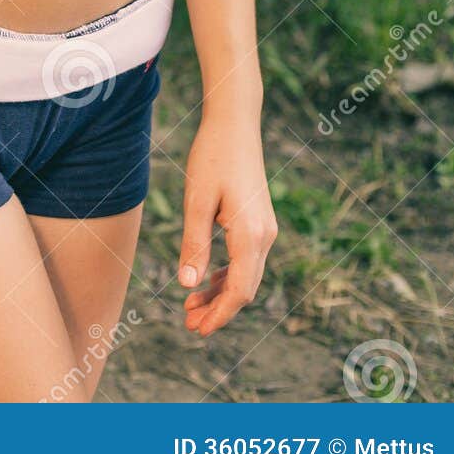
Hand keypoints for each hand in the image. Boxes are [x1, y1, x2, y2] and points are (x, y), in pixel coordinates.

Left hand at [177, 109, 277, 336]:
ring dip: (222, 293)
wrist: (235, 123)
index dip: (219, 315)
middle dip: (219, 310)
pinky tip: (207, 279)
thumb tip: (188, 286)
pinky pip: (247, 259)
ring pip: (246, 275)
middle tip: (188, 324)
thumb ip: (194, 244)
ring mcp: (265, 228)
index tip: (197, 331)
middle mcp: (265, 236)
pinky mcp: (259, 220)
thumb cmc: (213, 156)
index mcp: (251, 235)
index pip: (239, 291)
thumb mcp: (196, 200)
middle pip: (245, 288)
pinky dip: (228, 274)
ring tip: (192, 306)